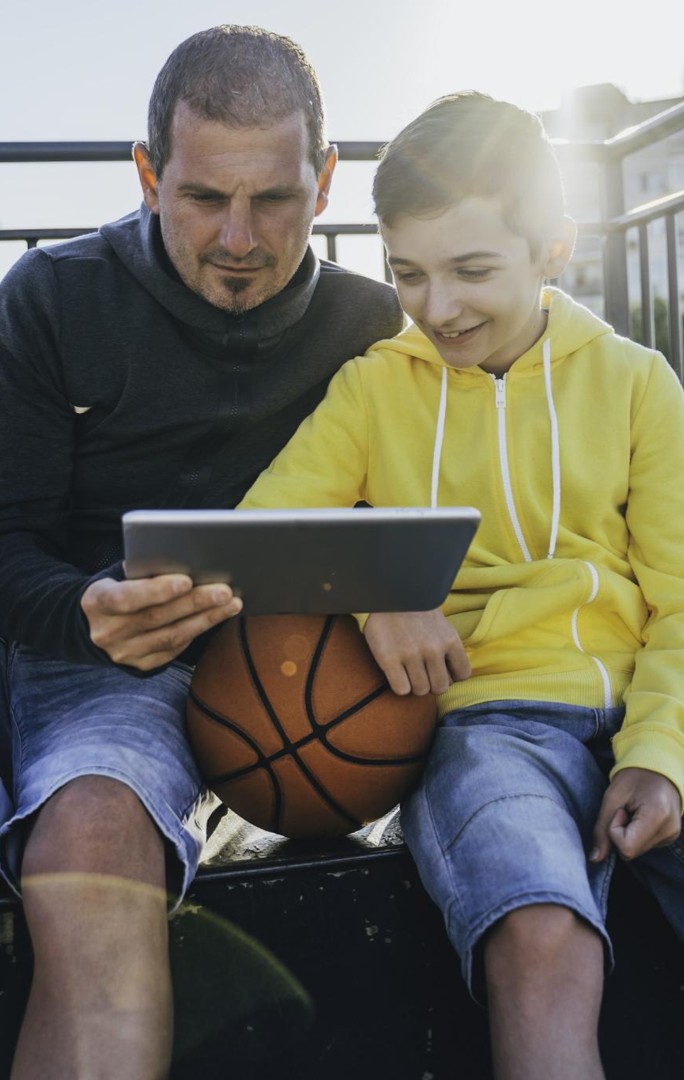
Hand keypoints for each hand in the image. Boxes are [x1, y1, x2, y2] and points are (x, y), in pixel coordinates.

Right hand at [81, 574, 241, 670]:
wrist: (90, 626)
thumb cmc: (114, 591)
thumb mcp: (116, 577)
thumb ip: (141, 573)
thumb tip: (185, 563)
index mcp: (97, 602)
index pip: (127, 598)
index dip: (157, 590)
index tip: (187, 580)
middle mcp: (108, 632)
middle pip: (157, 618)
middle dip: (195, 603)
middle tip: (225, 591)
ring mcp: (124, 654)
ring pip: (171, 637)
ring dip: (205, 619)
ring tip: (231, 604)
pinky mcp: (140, 666)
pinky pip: (173, 650)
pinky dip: (196, 633)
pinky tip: (214, 618)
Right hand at [363, 609, 469, 695]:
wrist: (389, 592)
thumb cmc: (416, 610)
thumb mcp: (442, 624)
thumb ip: (449, 647)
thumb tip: (452, 675)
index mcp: (449, 639)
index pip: (462, 674)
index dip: (451, 676)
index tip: (441, 670)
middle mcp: (433, 649)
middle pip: (440, 687)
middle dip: (431, 683)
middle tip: (422, 673)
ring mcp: (410, 654)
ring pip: (421, 690)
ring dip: (414, 685)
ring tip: (408, 672)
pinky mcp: (389, 659)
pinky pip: (402, 690)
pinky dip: (400, 685)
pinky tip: (396, 673)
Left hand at [590, 767, 681, 862]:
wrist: (657, 766)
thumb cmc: (634, 776)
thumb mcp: (612, 797)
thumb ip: (602, 829)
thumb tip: (595, 859)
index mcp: (658, 816)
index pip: (627, 848)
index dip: (615, 831)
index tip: (620, 811)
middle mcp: (670, 830)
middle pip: (631, 851)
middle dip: (621, 833)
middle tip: (626, 810)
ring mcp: (672, 835)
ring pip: (637, 850)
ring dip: (629, 833)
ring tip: (635, 811)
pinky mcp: (670, 837)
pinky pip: (644, 845)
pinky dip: (637, 833)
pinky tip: (641, 816)